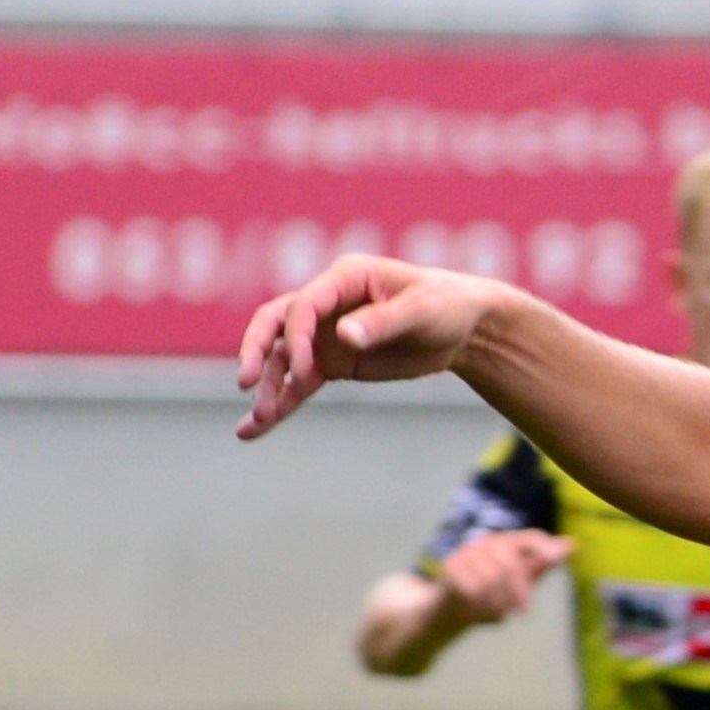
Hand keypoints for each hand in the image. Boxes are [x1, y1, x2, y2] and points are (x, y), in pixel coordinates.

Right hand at [236, 256, 508, 438]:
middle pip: (274, 325)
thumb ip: (382, 323)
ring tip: (255, 422)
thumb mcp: (420, 311)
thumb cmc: (444, 305)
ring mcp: (325, 335)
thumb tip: (343, 336)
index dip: (298, 338)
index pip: (303, 305)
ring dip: (268, 389)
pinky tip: (254, 430)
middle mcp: (325, 304)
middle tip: (246, 382)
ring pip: (282, 360)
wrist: (463, 327)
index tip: (307, 372)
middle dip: (257, 352)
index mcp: (344, 279)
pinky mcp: (334, 363)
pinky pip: (298, 385)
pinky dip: (279, 405)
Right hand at [435, 529, 569, 623]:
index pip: (530, 539)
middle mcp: (488, 542)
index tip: (556, 559)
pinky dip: (480, 607)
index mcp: (508, 543)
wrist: (450, 610)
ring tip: (497, 614)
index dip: (544, 547)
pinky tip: (477, 611)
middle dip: (519, 592)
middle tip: (522, 613)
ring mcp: (467, 552)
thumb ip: (542, 564)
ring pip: (492, 579)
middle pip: (512, 564)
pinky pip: (473, 589)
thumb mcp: (520, 581)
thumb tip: (572, 544)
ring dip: (498, 605)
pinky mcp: (450, 566)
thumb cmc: (492, 594)